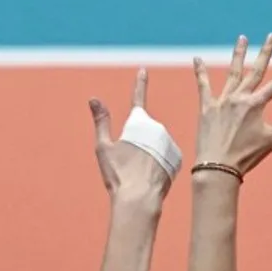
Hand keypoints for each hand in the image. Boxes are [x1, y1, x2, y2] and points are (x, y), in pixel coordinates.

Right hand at [89, 68, 171, 205]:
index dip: (140, 84)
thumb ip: (101, 121)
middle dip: (137, 143)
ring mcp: (169, 142)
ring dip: (148, 154)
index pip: (138, 97)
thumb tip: (94, 98)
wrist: (140, 199)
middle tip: (128, 164)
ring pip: (155, 146)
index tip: (143, 70)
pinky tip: (151, 177)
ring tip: (140, 173)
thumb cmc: (119, 175)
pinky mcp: (177, 157)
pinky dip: (158, 164)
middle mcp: (157, 128)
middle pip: (144, 132)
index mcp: (138, 122)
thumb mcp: (103, 147)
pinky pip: (165, 157)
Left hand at [191, 34, 271, 175]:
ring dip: (238, 54)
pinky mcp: (207, 107)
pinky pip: (203, 85)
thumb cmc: (247, 156)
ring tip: (242, 38)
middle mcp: (240, 98)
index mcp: (257, 105)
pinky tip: (197, 59)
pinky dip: (200, 72)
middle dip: (265, 52)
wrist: (218, 167)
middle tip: (271, 36)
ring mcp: (222, 100)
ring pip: (233, 72)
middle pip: (256, 70)